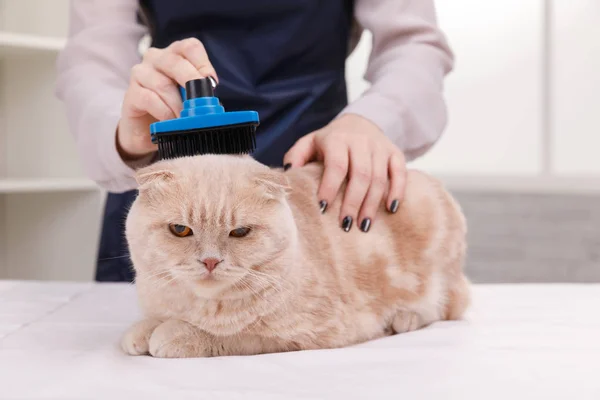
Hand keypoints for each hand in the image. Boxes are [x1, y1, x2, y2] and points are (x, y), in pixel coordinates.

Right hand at [117, 38, 217, 160]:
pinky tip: (171, 121)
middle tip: (201, 102)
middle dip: (192, 82)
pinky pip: (149, 99)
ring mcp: (140, 73)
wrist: (146, 129)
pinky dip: (165, 112)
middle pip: (176, 62)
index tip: (212, 83)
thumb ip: (200, 93)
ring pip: (163, 84)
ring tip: (186, 119)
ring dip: (178, 105)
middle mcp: (155, 58)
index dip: (203, 63)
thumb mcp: (190, 97)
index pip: (190, 47)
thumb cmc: (172, 108)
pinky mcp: (131, 93)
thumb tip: (211, 101)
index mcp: (174, 54)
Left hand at [283, 114, 406, 232]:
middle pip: (360, 174)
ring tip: (364, 225)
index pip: (336, 165)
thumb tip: (288, 174)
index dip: (330, 187)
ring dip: (372, 203)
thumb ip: (296, 156)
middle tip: (346, 225)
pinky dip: (397, 191)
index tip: (323, 209)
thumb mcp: (309, 143)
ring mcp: (380, 147)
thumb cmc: (330, 141)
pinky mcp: (395, 153)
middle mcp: (360, 141)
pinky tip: (391, 209)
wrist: (361, 121)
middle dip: (353, 202)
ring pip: (379, 177)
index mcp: (337, 139)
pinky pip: (400, 172)